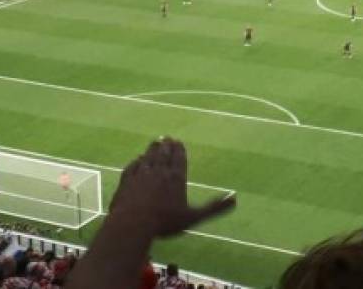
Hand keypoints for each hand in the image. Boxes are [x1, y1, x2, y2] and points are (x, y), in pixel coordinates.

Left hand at [110, 137, 235, 236]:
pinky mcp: (126, 182)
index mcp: (176, 178)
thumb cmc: (164, 221)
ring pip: (148, 158)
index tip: (178, 141)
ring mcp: (141, 175)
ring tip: (155, 142)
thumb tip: (236, 199)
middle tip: (167, 138)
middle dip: (166, 146)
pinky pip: (132, 167)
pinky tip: (136, 160)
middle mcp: (159, 172)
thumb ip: (214, 207)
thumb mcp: (193, 217)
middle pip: (163, 155)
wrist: (131, 224)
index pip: (178, 159)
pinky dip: (136, 162)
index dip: (179, 150)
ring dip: (152, 150)